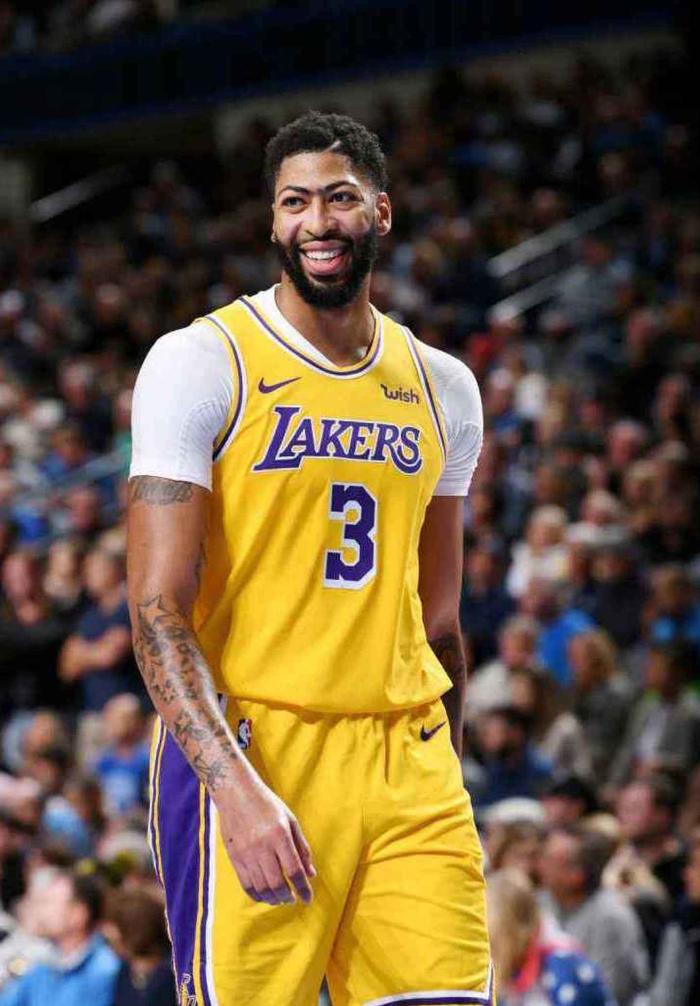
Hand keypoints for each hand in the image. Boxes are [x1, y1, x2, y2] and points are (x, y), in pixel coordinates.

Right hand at [215, 772, 315, 907]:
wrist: (236, 792)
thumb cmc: (267, 805)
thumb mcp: (290, 820)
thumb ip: (302, 848)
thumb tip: (311, 874)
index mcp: (280, 835)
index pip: (294, 870)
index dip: (303, 889)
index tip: (308, 899)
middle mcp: (262, 846)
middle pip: (277, 884)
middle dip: (287, 897)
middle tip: (292, 899)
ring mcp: (246, 853)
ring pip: (261, 888)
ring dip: (273, 898)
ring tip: (280, 898)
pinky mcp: (234, 857)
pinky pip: (246, 885)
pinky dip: (257, 895)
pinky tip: (265, 895)